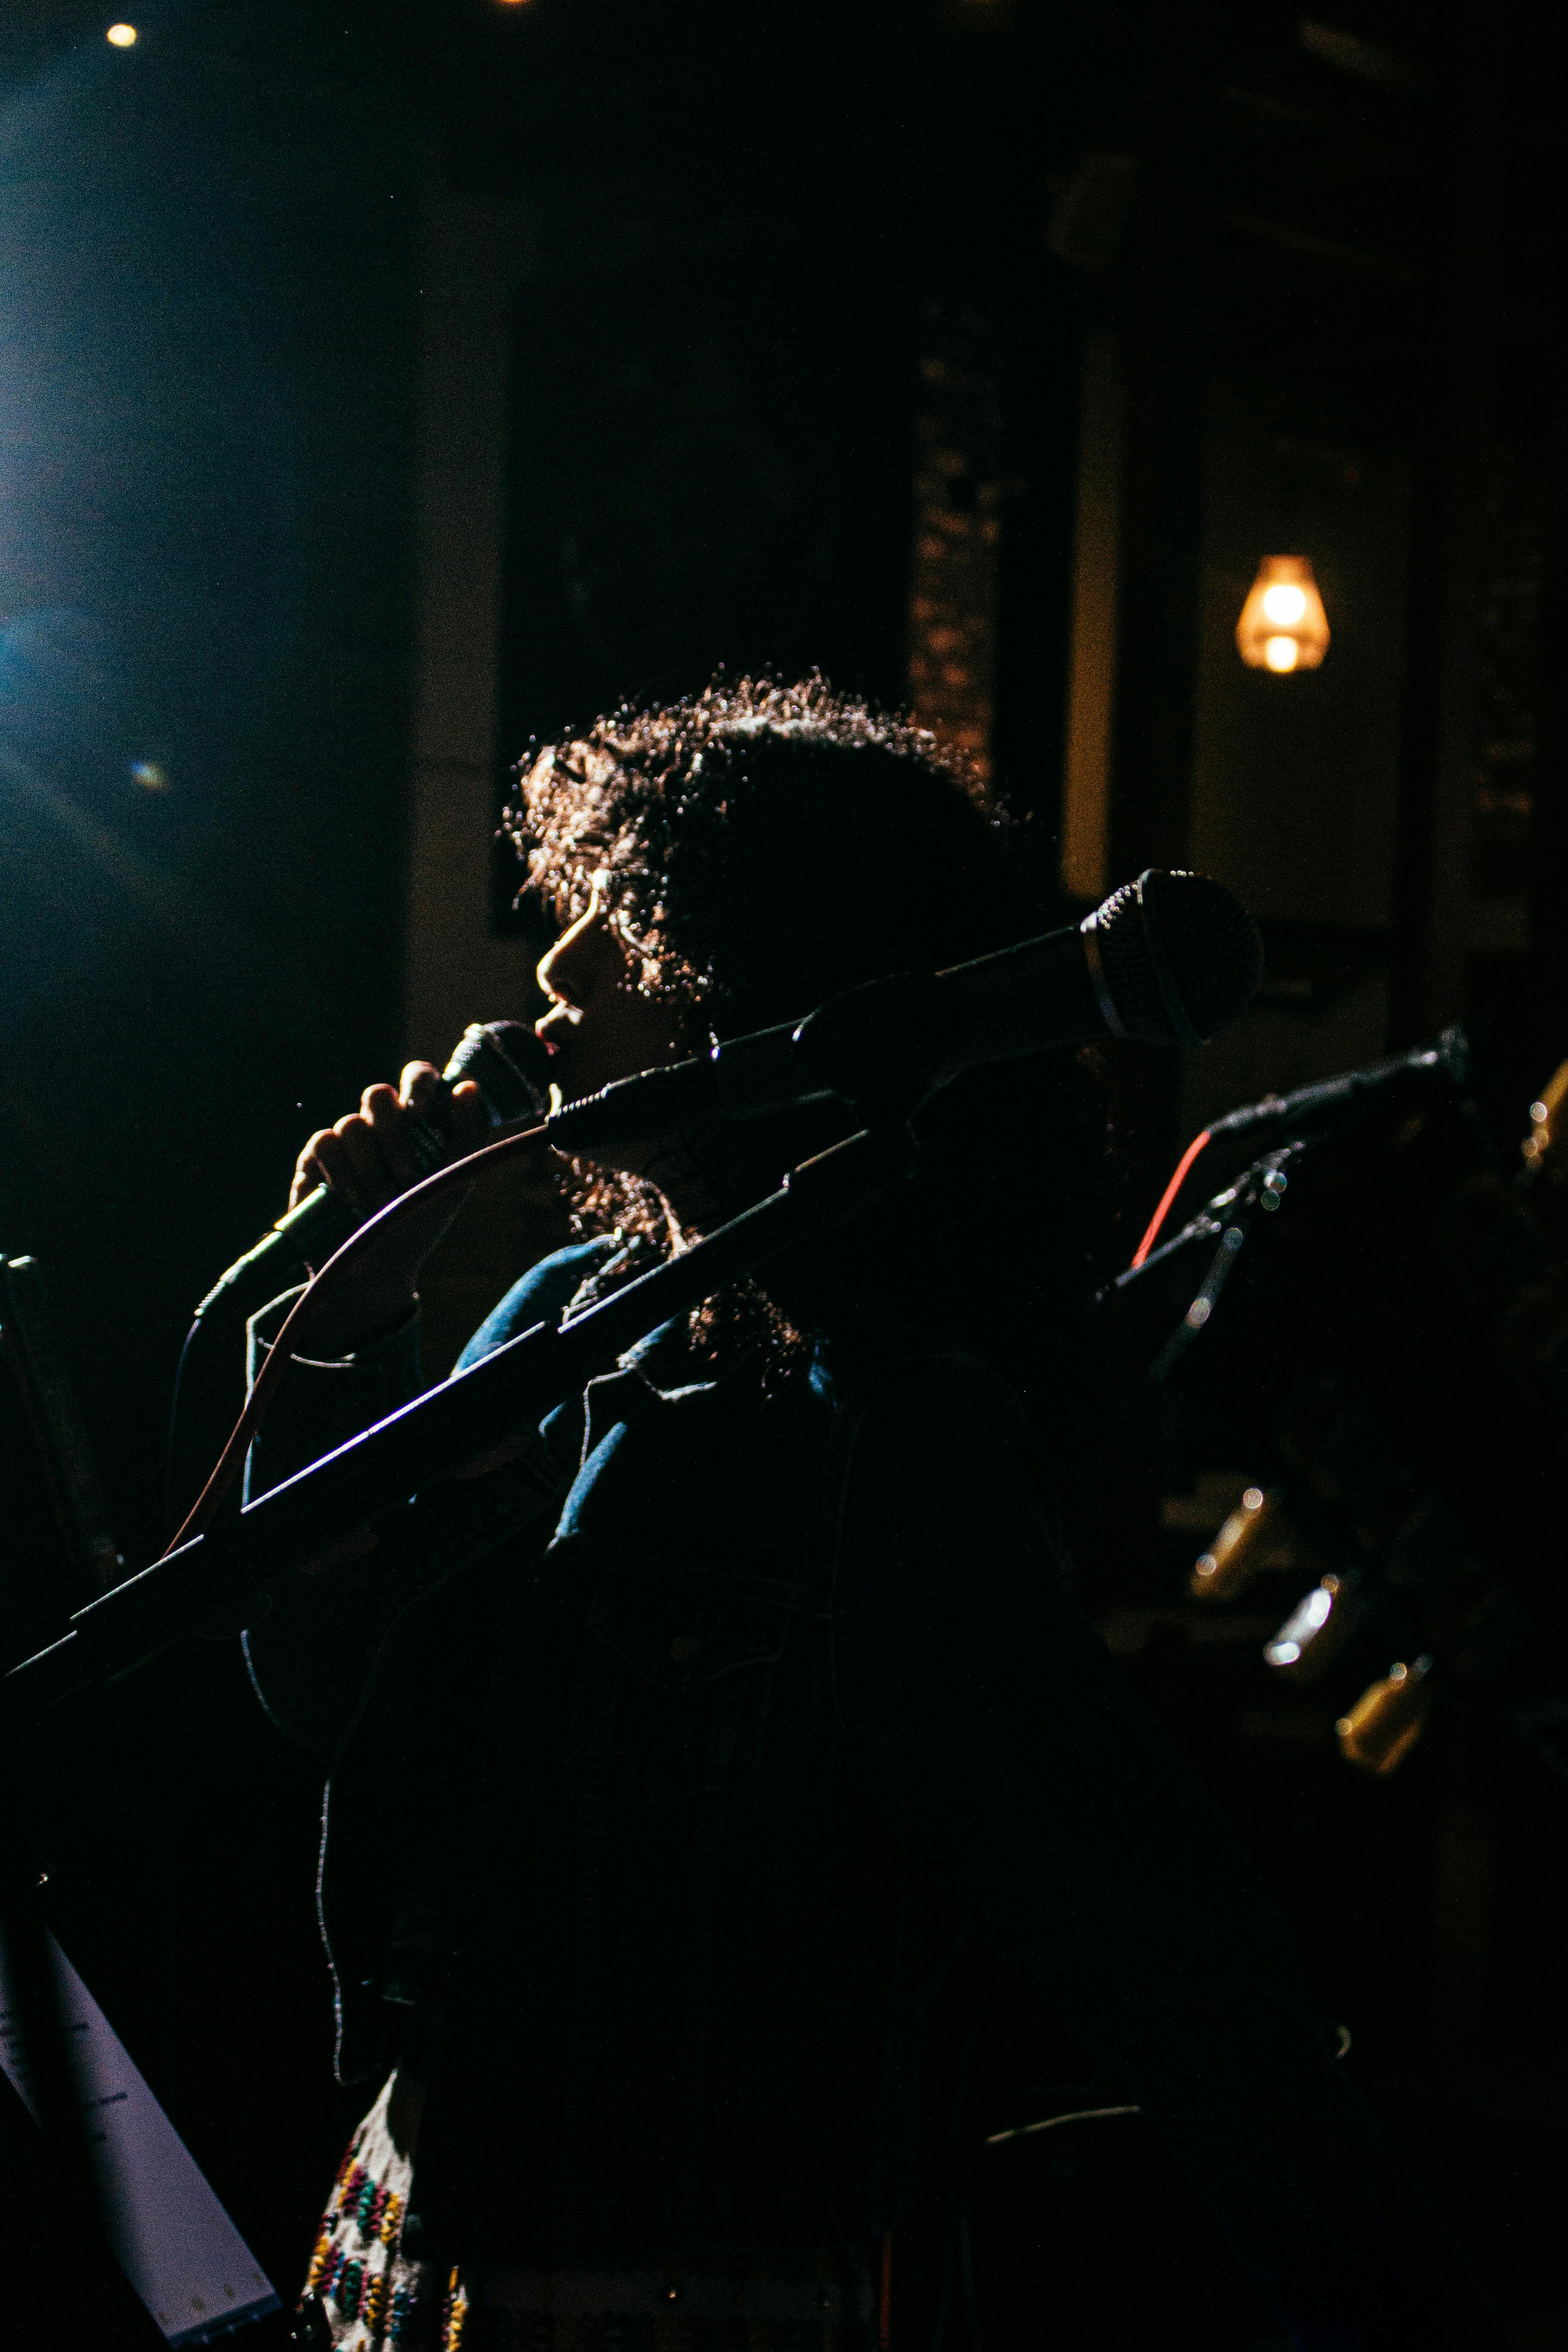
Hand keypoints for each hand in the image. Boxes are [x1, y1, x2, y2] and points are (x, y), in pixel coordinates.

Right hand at [289, 1062, 489, 1353]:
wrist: (377, 1269)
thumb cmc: (419, 1222)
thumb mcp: (455, 1182)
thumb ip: (469, 1133)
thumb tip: (469, 1087)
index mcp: (416, 1124)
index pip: (416, 1078)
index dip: (419, 1085)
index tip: (425, 1114)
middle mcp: (379, 1127)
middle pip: (378, 1094)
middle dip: (394, 1135)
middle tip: (407, 1175)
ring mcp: (346, 1141)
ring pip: (352, 1122)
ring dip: (371, 1166)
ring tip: (381, 1202)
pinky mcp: (315, 1160)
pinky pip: (325, 1141)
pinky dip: (342, 1172)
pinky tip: (351, 1200)